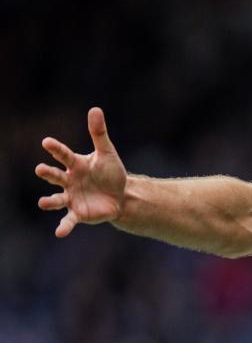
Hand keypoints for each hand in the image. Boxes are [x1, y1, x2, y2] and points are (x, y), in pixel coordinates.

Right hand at [36, 107, 126, 237]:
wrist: (120, 196)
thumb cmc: (110, 173)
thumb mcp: (107, 153)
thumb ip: (99, 133)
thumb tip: (95, 109)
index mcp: (75, 165)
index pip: (64, 155)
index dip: (55, 149)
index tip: (46, 142)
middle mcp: (69, 181)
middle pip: (55, 176)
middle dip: (48, 173)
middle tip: (40, 169)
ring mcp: (71, 197)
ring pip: (57, 199)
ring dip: (50, 201)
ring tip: (43, 203)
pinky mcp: (78, 213)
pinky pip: (68, 220)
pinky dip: (64, 226)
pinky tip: (59, 233)